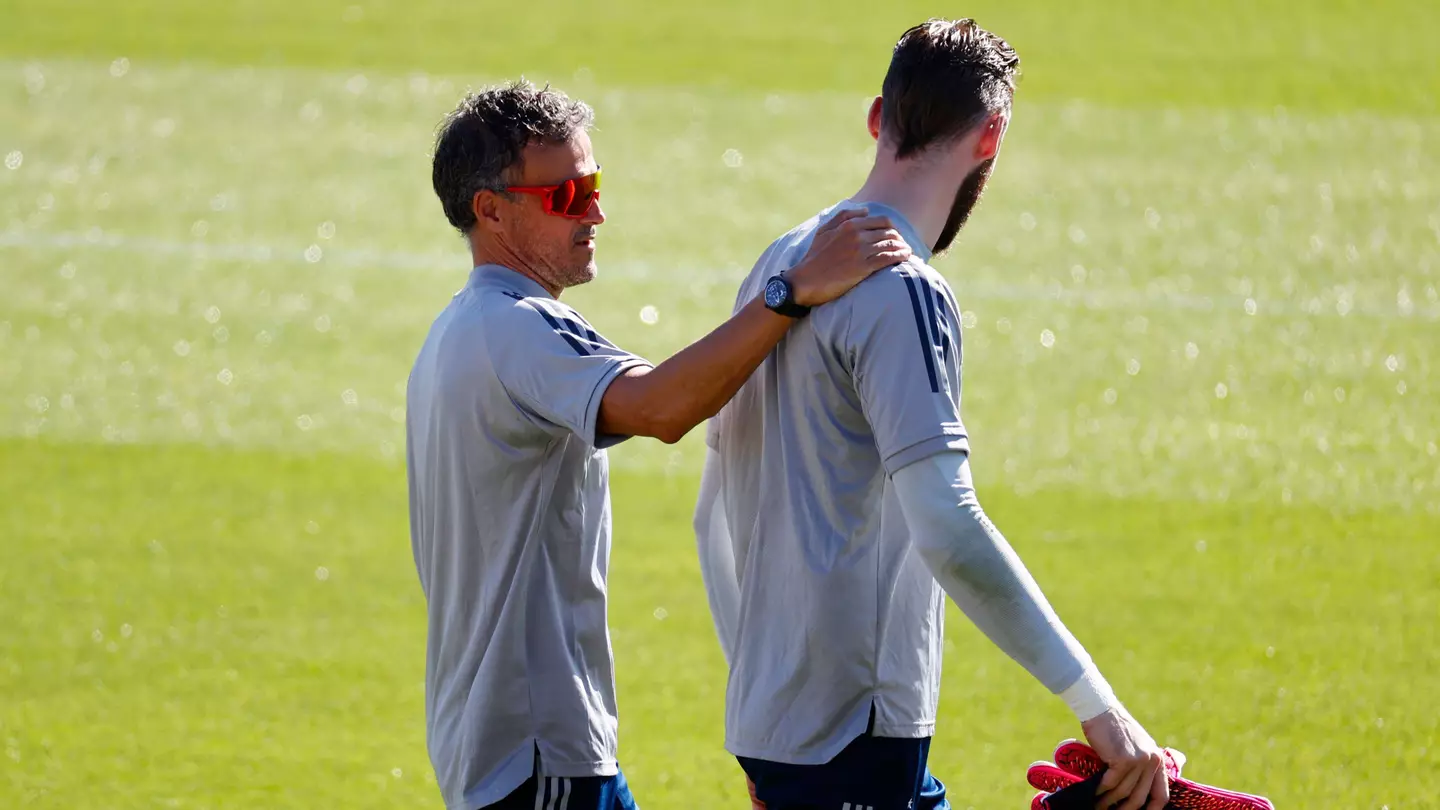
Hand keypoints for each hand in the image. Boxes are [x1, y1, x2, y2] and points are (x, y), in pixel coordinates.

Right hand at [787, 207, 911, 306]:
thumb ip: (843, 216)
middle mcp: (856, 235)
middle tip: (903, 245)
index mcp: (849, 224)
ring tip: (908, 252)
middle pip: (889, 232)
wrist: (804, 281)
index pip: (880, 221)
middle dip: (900, 238)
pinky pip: (888, 258)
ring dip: (903, 247)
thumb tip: (865, 210)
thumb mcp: (824, 230)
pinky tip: (906, 258)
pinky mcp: (862, 267)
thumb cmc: (813, 257)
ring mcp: (860, 251)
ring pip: (891, 244)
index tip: (896, 235)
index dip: (892, 228)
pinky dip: (900, 256)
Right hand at [1080, 707, 1168, 809]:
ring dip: (1108, 803)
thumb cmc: (1114, 729)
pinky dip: (1100, 791)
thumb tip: (1132, 791)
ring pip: (1123, 793)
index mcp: (1158, 760)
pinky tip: (1093, 794)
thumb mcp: (1137, 746)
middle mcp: (1152, 762)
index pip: (1161, 795)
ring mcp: (1138, 761)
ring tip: (1097, 806)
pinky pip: (1110, 783)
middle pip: (1139, 798)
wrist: (1101, 710)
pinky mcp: (1123, 760)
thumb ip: (1141, 765)